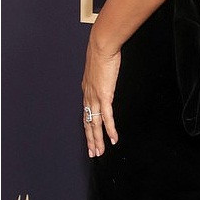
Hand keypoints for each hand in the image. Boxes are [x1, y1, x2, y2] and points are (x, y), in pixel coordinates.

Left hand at [82, 32, 119, 156]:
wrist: (101, 47)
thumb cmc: (101, 54)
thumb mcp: (99, 69)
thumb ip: (100, 77)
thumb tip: (104, 76)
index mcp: (87, 91)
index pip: (86, 114)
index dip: (88, 128)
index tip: (90, 138)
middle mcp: (88, 96)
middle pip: (88, 123)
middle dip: (91, 140)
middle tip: (93, 153)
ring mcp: (95, 97)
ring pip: (95, 124)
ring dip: (98, 140)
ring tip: (100, 152)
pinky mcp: (104, 96)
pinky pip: (107, 117)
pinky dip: (110, 130)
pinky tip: (114, 139)